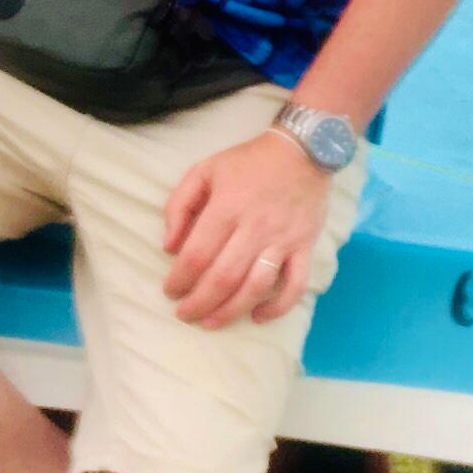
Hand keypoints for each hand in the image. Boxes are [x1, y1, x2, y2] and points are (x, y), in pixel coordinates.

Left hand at [162, 129, 332, 327]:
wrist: (303, 150)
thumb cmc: (248, 162)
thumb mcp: (204, 170)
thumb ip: (179, 205)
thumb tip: (168, 246)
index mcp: (227, 208)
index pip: (197, 255)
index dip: (179, 279)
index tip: (170, 292)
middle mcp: (255, 228)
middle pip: (224, 277)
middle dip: (200, 303)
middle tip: (185, 314)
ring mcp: (283, 240)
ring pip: (256, 286)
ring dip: (231, 311)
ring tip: (211, 322)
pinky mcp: (304, 247)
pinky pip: (295, 285)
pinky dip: (277, 307)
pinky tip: (257, 316)